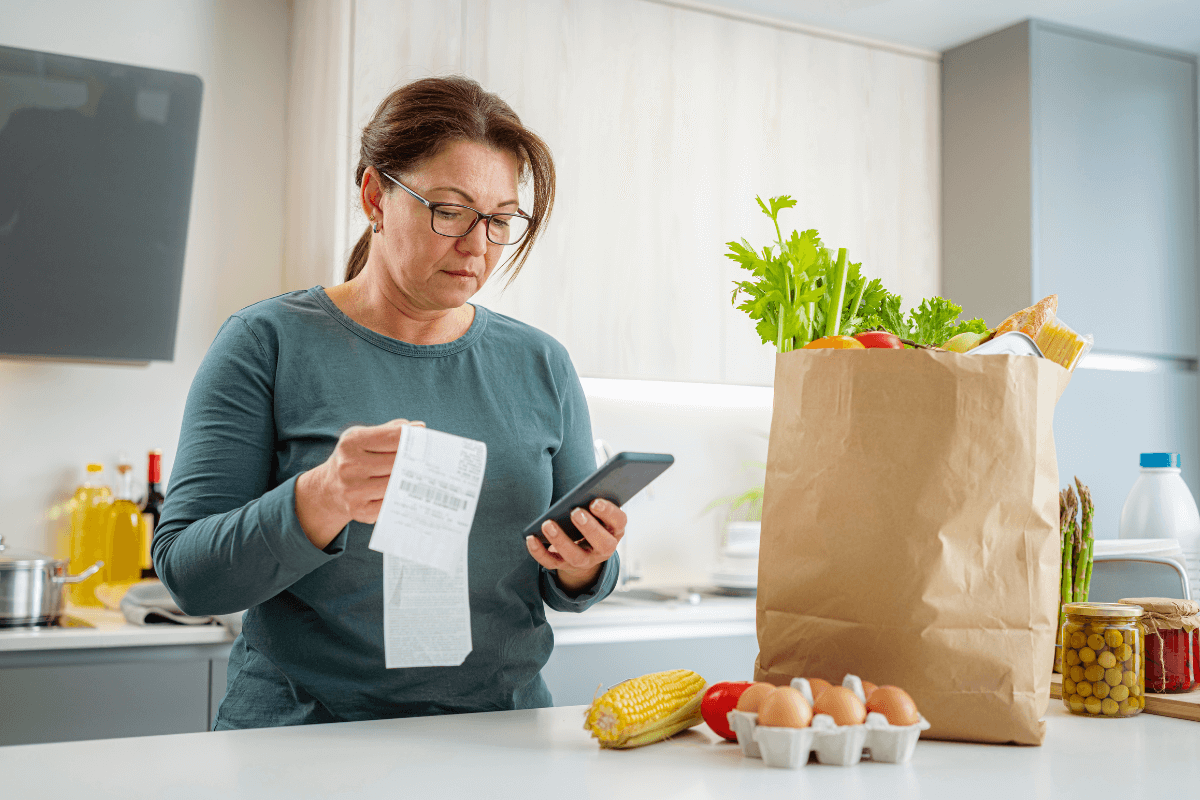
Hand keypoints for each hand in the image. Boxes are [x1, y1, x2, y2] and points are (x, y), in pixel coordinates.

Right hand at [295, 419, 424, 547]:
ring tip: (424, 476)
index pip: (393, 438)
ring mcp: (353, 491)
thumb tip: (419, 428)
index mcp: (351, 443)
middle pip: (397, 462)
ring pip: (395, 484)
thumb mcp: (364, 437)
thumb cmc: (355, 458)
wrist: (329, 488)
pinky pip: (391, 504)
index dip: (414, 439)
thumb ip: (391, 431)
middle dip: (415, 461)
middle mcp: (349, 467)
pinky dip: (402, 497)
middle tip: (433, 460)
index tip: (427, 441)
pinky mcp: (360, 511)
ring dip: (411, 480)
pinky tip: (408, 492)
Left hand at [526, 498, 626, 593]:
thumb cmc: (590, 519)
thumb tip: (579, 491)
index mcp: (615, 530)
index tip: (594, 501)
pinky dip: (539, 552)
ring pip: (575, 556)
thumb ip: (593, 501)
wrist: (584, 549)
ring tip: (547, 524)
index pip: (619, 521)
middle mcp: (604, 549)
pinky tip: (530, 537)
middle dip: (589, 528)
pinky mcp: (564, 566)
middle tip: (575, 512)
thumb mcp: (597, 511)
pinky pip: (551, 562)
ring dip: (561, 540)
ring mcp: (585, 560)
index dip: (609, 512)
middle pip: (602, 544)